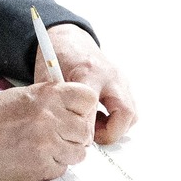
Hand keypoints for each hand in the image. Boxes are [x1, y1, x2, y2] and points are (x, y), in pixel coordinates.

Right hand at [0, 80, 100, 180]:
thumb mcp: (21, 96)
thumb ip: (50, 99)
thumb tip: (73, 107)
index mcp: (46, 96)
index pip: (88, 99)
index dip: (83, 108)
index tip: (75, 113)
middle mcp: (50, 119)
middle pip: (85, 131)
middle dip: (74, 134)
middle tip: (59, 135)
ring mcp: (46, 145)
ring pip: (78, 153)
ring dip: (66, 152)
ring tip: (45, 147)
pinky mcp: (40, 167)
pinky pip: (62, 169)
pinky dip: (52, 165)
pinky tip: (33, 157)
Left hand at [45, 23, 137, 143]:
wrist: (69, 40)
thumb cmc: (56, 59)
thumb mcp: (48, 80)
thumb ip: (56, 105)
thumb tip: (62, 135)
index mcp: (88, 71)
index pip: (93, 106)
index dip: (86, 129)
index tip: (78, 140)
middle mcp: (110, 75)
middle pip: (125, 112)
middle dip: (111, 133)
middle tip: (92, 138)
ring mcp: (121, 80)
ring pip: (132, 113)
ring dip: (116, 127)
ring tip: (94, 127)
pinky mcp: (124, 85)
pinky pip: (129, 109)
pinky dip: (118, 120)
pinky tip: (98, 119)